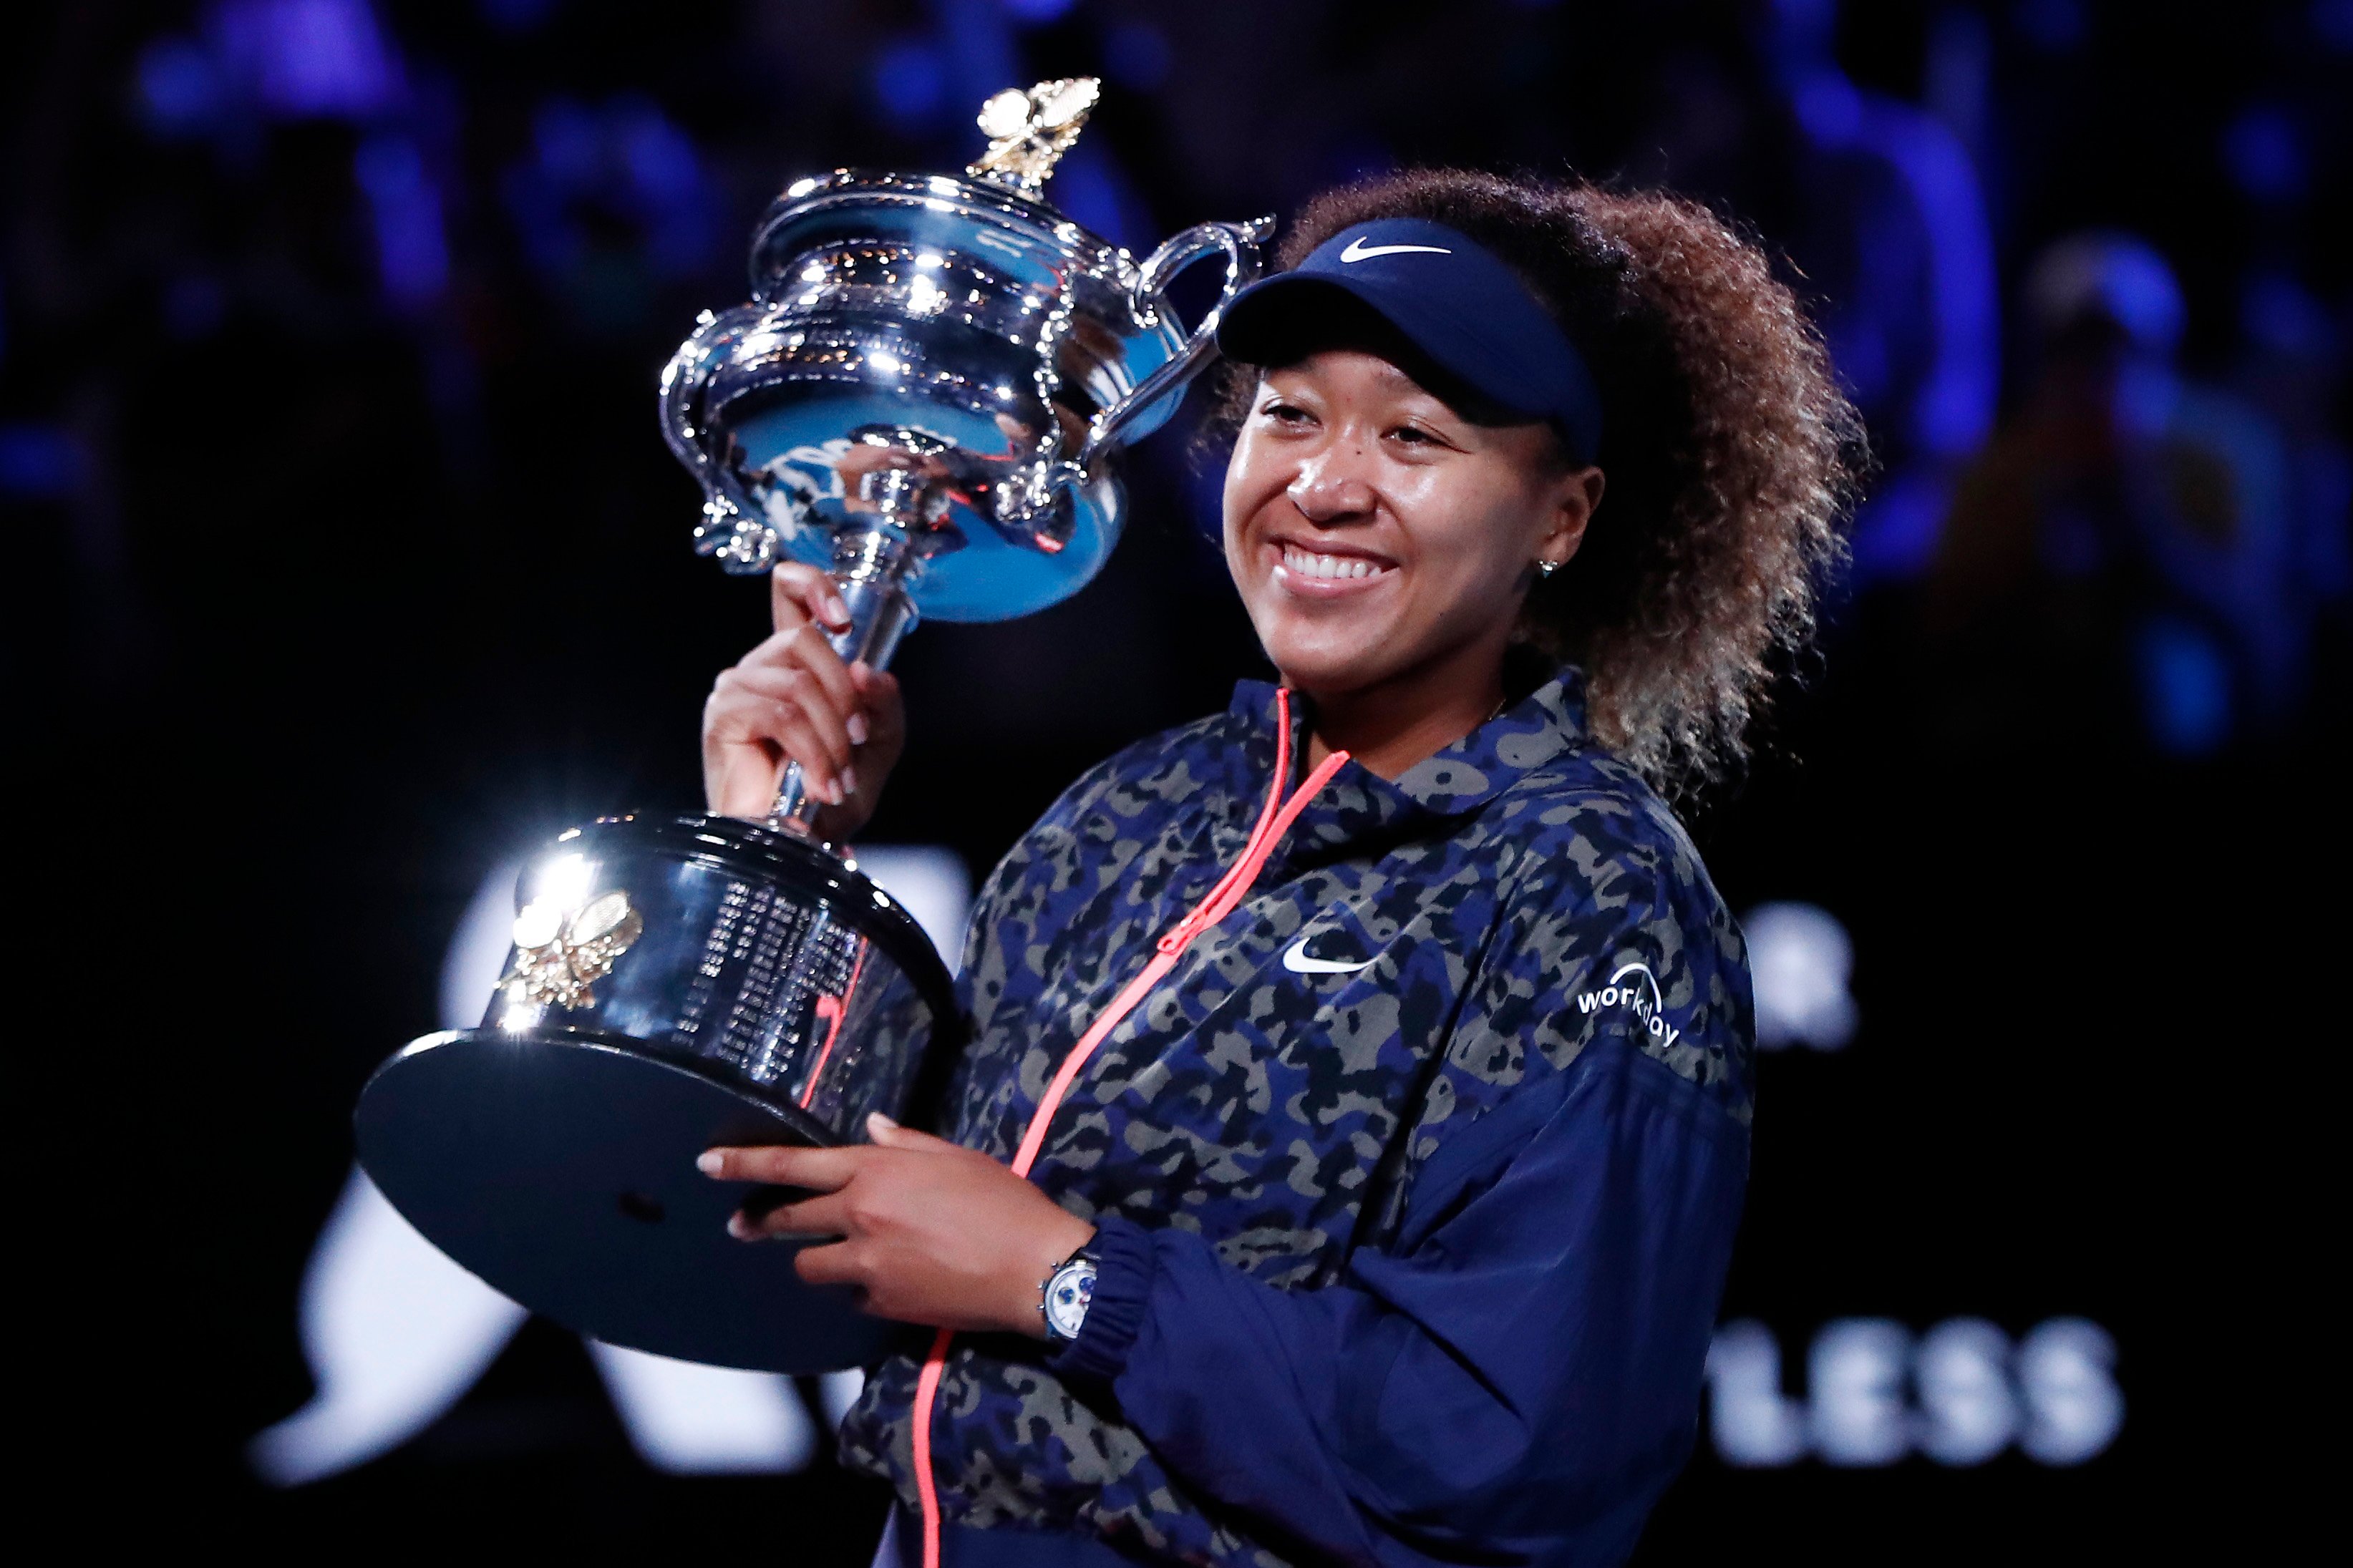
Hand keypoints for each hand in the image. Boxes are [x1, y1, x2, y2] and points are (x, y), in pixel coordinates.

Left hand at [699, 1114, 1096, 1337]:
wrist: (1034, 1267)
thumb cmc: (1003, 1202)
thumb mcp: (957, 1157)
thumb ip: (906, 1144)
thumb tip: (874, 1126)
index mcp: (877, 1170)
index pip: (792, 1164)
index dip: (744, 1163)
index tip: (707, 1163)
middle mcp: (862, 1214)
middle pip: (789, 1219)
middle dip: (761, 1222)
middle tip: (744, 1226)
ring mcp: (868, 1263)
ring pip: (812, 1265)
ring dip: (818, 1259)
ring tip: (842, 1257)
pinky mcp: (882, 1302)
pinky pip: (855, 1294)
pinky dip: (865, 1286)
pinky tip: (897, 1279)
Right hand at [701, 562, 906, 837]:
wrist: (801, 842)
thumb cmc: (830, 793)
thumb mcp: (878, 741)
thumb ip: (884, 702)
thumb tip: (867, 671)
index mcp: (795, 661)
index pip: (788, 592)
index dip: (813, 586)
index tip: (843, 620)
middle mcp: (761, 665)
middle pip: (804, 637)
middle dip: (844, 695)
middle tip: (857, 740)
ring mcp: (738, 687)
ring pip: (798, 682)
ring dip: (831, 736)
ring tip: (837, 778)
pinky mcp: (725, 716)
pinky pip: (782, 714)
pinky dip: (812, 751)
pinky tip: (819, 783)